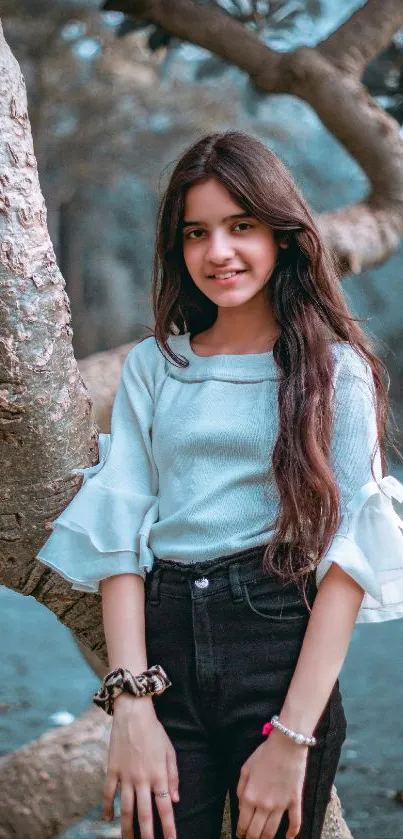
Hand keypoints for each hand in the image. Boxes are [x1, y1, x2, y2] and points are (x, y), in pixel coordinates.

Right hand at [103, 694, 178, 838]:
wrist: (133, 713)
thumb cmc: (155, 732)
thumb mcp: (170, 752)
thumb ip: (173, 777)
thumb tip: (175, 800)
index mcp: (159, 775)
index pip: (165, 808)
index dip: (169, 827)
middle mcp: (142, 779)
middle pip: (145, 814)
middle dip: (147, 835)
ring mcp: (126, 776)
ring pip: (125, 809)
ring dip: (126, 828)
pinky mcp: (112, 770)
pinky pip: (108, 794)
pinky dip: (107, 808)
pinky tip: (108, 820)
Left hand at [236, 730, 308, 838]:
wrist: (286, 744)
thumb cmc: (264, 754)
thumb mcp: (245, 768)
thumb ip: (240, 788)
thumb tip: (241, 806)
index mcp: (249, 796)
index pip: (243, 822)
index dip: (241, 831)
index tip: (240, 835)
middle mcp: (264, 804)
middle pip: (256, 831)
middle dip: (251, 838)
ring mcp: (281, 805)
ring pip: (272, 831)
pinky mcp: (295, 801)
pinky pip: (295, 822)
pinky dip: (292, 832)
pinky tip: (288, 838)